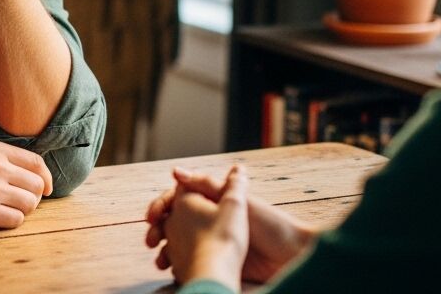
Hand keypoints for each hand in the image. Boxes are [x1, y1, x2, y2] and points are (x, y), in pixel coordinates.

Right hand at [0, 140, 53, 229]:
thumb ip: (0, 159)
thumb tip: (30, 175)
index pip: (36, 162)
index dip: (46, 178)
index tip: (45, 188)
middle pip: (37, 185)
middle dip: (34, 197)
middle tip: (20, 202)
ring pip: (30, 204)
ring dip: (22, 210)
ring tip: (5, 210)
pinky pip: (15, 220)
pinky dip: (10, 222)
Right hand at [146, 166, 313, 283]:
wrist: (289, 255)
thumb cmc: (268, 224)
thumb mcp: (234, 200)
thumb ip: (206, 184)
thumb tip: (175, 171)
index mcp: (212, 202)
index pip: (177, 200)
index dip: (161, 206)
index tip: (152, 217)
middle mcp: (209, 220)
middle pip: (172, 223)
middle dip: (157, 230)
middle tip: (151, 240)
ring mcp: (211, 242)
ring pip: (177, 244)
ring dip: (164, 250)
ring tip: (160, 260)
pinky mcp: (217, 260)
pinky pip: (189, 262)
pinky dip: (177, 264)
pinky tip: (173, 269)